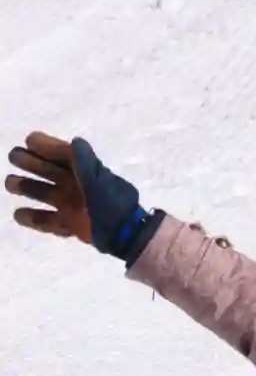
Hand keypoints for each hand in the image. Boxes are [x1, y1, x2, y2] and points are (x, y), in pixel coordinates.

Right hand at [6, 131, 155, 259]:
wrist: (123, 233)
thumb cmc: (110, 201)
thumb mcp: (97, 176)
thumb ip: (83, 159)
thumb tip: (75, 142)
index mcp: (81, 170)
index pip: (58, 152)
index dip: (43, 146)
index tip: (29, 144)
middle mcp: (72, 185)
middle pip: (44, 170)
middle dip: (27, 162)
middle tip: (15, 158)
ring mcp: (69, 205)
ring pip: (41, 193)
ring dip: (24, 187)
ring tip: (10, 184)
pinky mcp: (69, 225)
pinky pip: (47, 221)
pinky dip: (32, 219)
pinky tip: (18, 214)